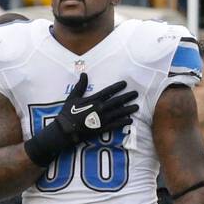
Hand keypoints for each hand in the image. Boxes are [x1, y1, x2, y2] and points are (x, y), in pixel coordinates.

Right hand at [22, 73, 138, 167]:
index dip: (117, 87)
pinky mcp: (102, 128)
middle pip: (117, 101)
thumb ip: (80, 86)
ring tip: (136, 107)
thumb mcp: (73, 97)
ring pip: (118, 113)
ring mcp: (102, 119)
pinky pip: (115, 125)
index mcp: (93, 100)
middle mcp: (100, 108)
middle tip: (136, 94)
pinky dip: (123, 122)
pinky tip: (130, 120)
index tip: (125, 84)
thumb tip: (84, 74)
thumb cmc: (68, 112)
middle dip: (127, 97)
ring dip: (128, 109)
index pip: (108, 91)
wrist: (66, 129)